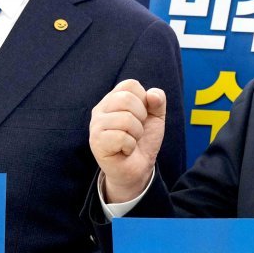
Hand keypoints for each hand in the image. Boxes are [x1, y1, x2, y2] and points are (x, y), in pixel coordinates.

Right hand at [89, 79, 166, 201]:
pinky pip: (121, 137)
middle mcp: (101, 109)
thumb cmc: (142, 140)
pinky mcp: (96, 142)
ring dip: (136, 133)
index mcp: (113, 99)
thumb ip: (158, 101)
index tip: (142, 115)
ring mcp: (96, 125)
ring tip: (131, 140)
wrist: (138, 168)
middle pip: (125, 98)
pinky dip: (130, 145)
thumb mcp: (155, 117)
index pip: (130, 84)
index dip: (143, 99)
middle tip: (137, 130)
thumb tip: (152, 94)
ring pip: (125, 119)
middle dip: (141, 117)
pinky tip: (125, 150)